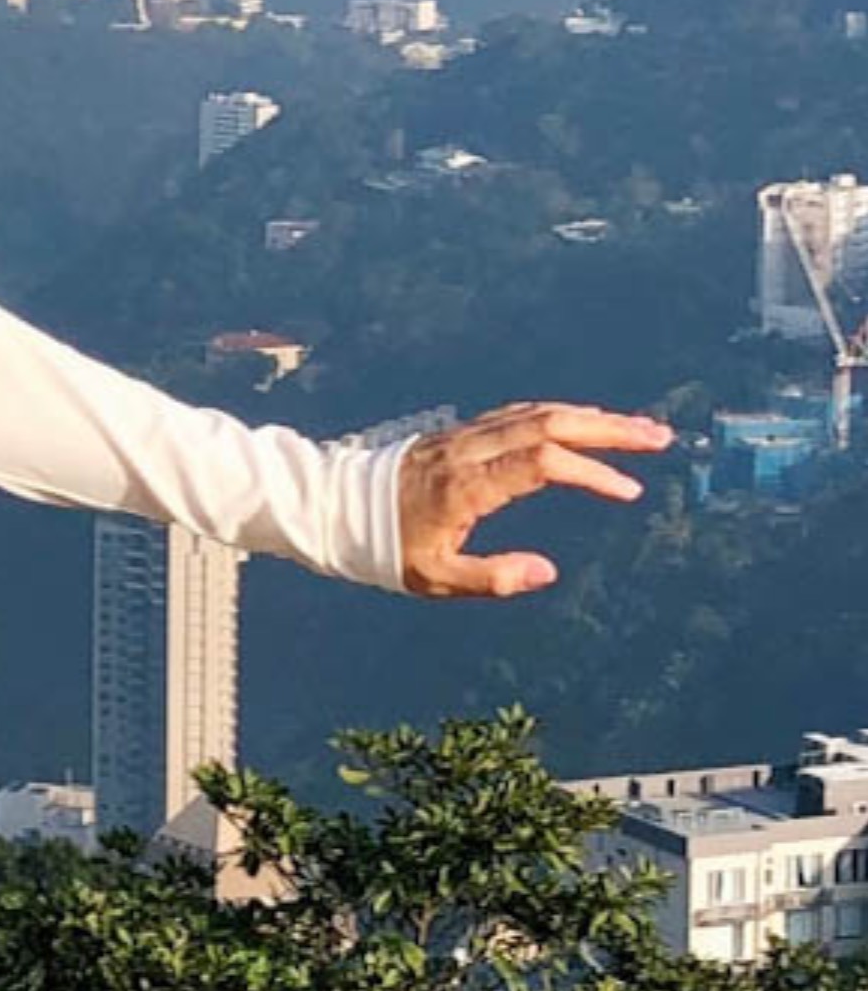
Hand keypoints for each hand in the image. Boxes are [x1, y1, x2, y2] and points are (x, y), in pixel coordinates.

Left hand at [394, 398, 671, 599]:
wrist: (331, 507)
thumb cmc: (383, 549)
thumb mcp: (433, 578)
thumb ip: (492, 578)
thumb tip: (547, 572)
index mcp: (468, 484)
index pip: (543, 463)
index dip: (590, 472)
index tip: (627, 490)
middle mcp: (470, 451)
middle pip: (550, 422)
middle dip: (609, 427)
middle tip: (658, 436)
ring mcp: (464, 436)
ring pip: (536, 412)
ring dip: (589, 416)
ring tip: (634, 429)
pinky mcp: (459, 433)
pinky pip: (517, 414)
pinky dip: (557, 414)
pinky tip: (580, 423)